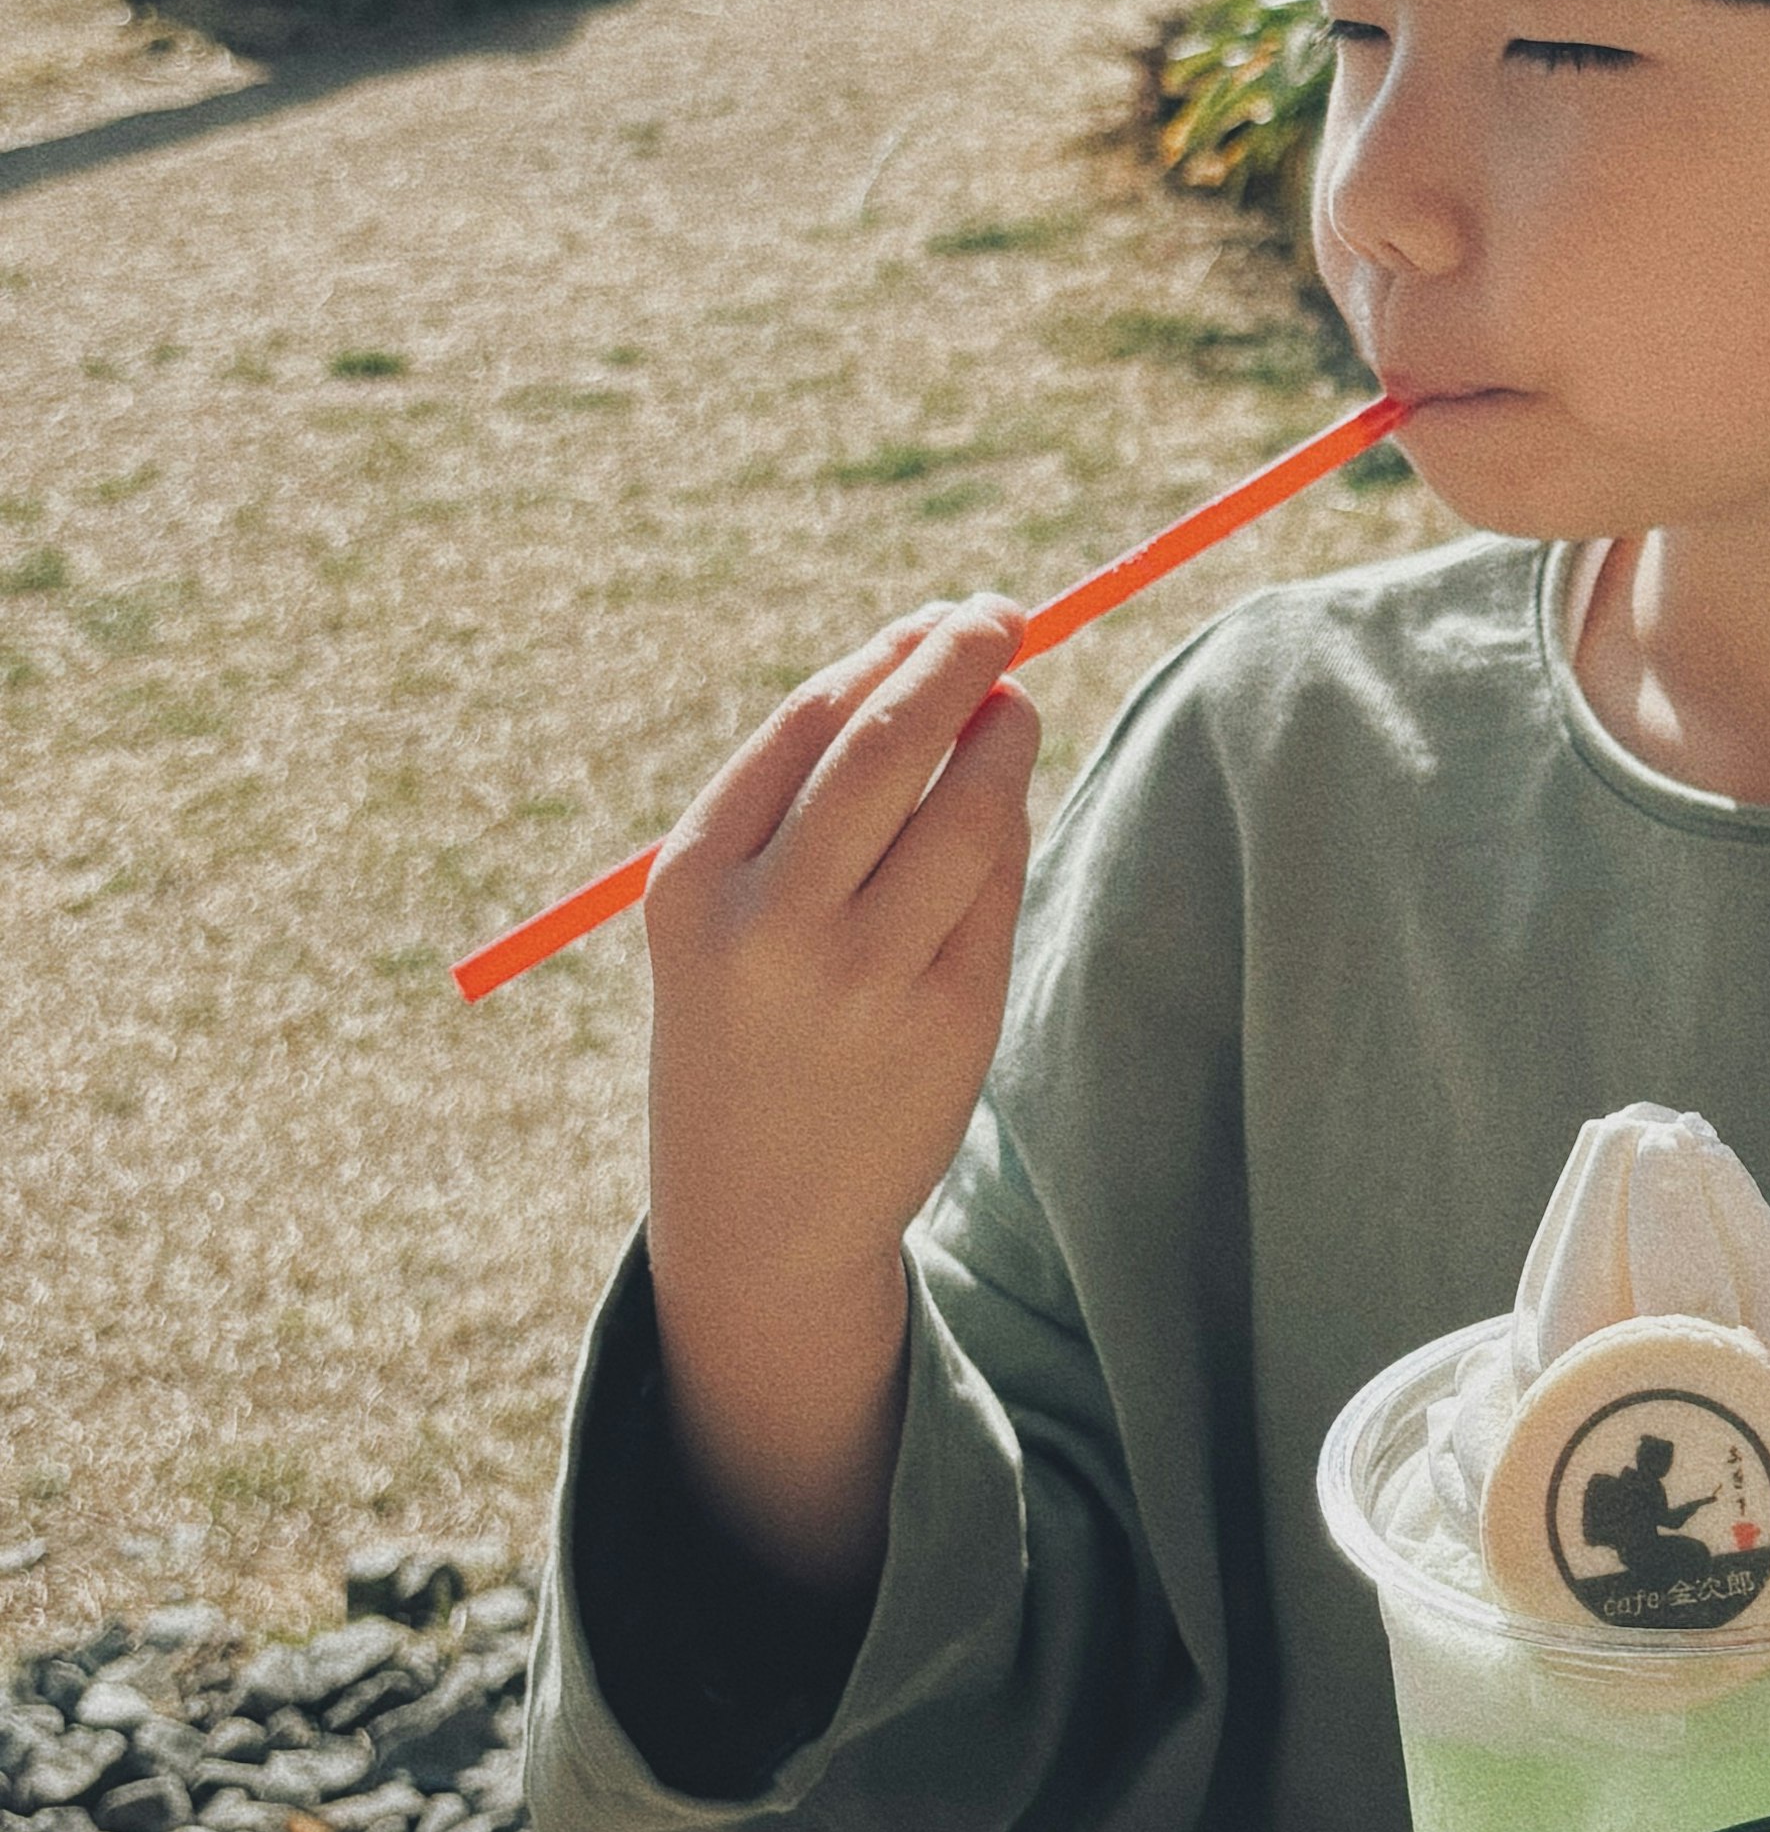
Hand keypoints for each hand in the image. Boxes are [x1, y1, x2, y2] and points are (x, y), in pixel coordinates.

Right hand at [640, 602, 1039, 1590]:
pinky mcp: (949, 1018)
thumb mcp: (720, 916)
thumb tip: (927, 661)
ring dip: (1006, 737)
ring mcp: (866, 976)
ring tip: (1013, 711)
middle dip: (959, 658)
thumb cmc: (744, 1023)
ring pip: (970, 807)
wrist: (759, 1215)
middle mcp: (774, 924)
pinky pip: (1000, 884)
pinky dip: (1009, 828)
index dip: (885, 656)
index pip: (808, 724)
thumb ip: (801, 800)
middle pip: (891, 743)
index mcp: (694, 882)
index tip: (936, 619)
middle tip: (1003, 616)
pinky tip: (1000, 814)